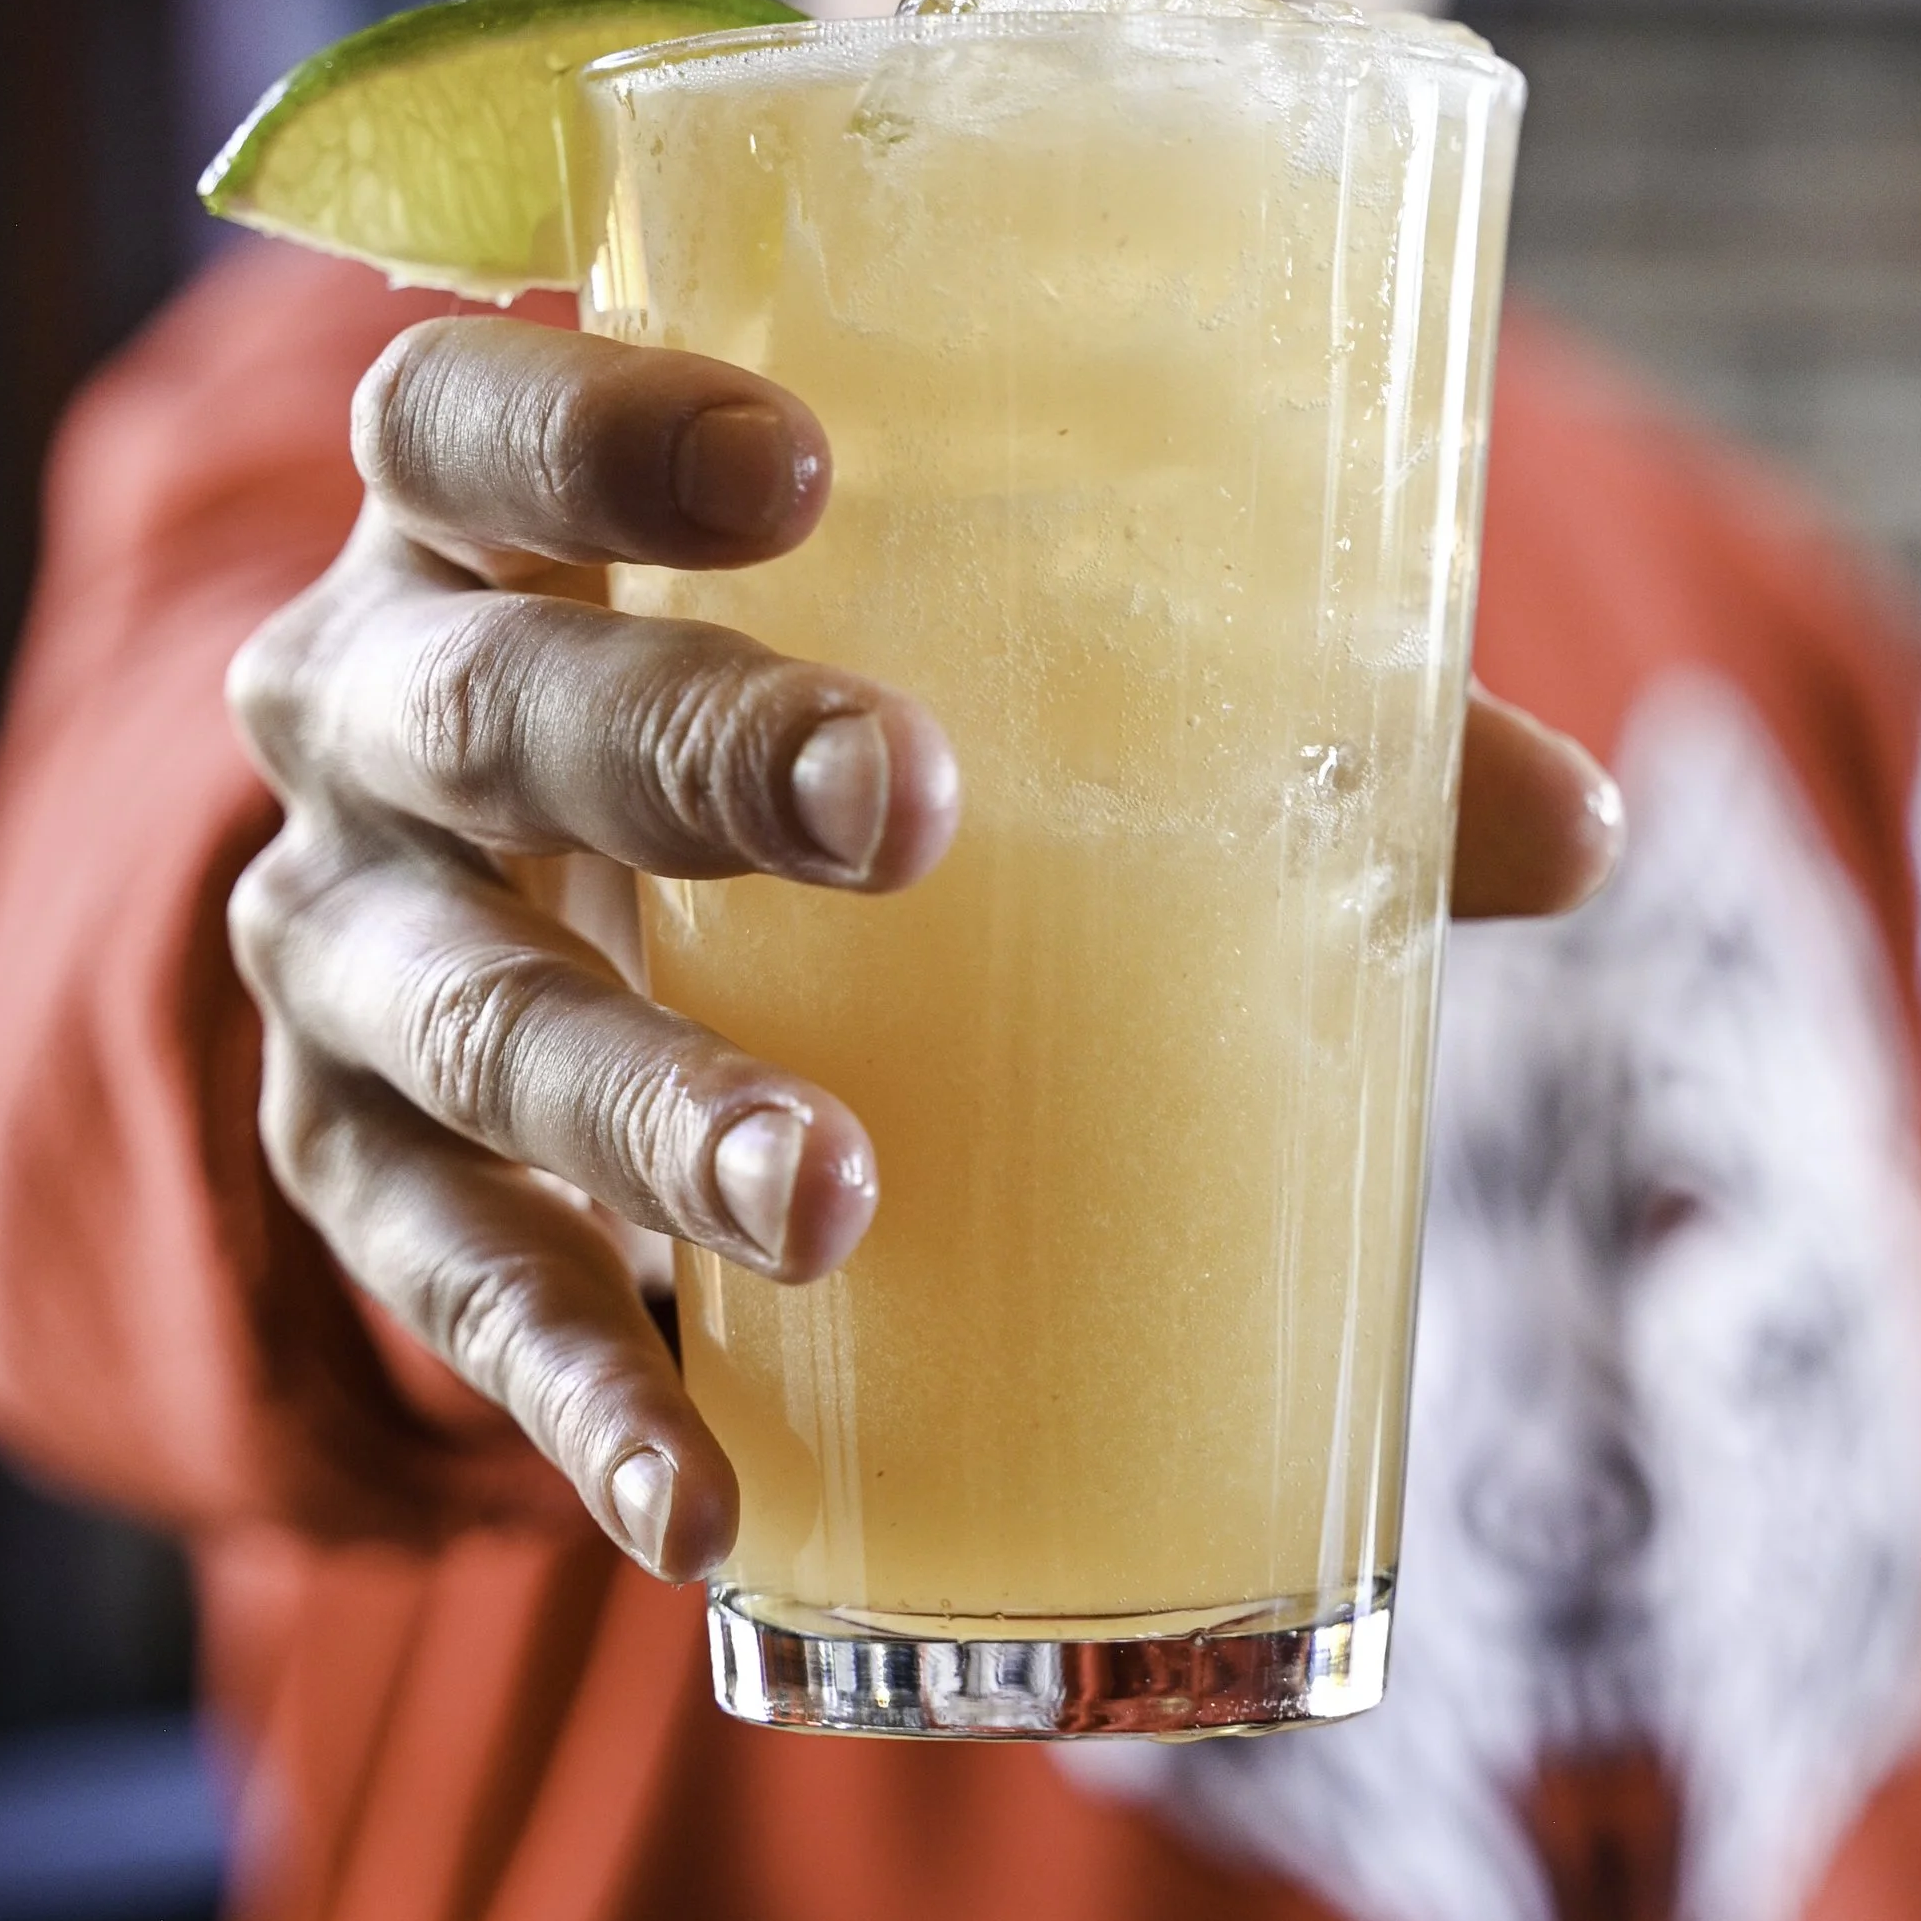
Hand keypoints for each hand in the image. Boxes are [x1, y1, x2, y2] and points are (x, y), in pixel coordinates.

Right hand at [227, 317, 1618, 1583]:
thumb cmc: (782, 701)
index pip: (462, 417)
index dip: (589, 429)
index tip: (799, 464)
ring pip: (456, 1013)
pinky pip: (444, 1285)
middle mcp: (373, 710)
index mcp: (494, 524)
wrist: (525, 892)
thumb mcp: (943, 651)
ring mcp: (340, 944)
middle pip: (477, 707)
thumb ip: (1238, 695)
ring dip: (640, 1107)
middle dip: (685, 750)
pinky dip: (571, 1393)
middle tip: (906, 807)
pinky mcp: (353, 1162)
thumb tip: (1580, 827)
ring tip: (832, 1200)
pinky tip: (708, 1504)